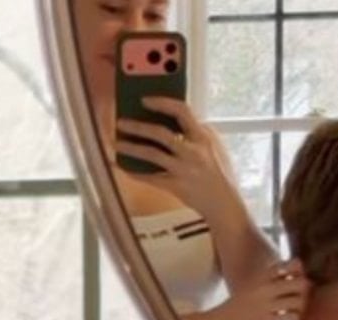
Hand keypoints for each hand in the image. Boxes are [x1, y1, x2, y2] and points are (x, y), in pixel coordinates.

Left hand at [115, 97, 241, 218]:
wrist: (223, 202)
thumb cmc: (216, 172)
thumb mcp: (211, 146)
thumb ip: (193, 133)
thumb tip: (166, 119)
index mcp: (203, 137)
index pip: (182, 111)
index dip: (162, 103)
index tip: (144, 100)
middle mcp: (194, 152)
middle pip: (161, 133)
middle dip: (137, 126)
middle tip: (120, 122)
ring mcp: (184, 170)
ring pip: (151, 154)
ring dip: (130, 148)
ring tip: (115, 143)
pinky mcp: (175, 186)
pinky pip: (149, 177)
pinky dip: (133, 171)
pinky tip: (120, 165)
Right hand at [201, 259, 309, 319]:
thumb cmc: (235, 309)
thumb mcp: (249, 289)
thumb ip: (268, 282)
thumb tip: (293, 277)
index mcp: (259, 278)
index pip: (289, 265)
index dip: (298, 272)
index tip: (294, 282)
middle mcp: (263, 289)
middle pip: (300, 282)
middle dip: (304, 292)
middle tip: (298, 299)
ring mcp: (265, 305)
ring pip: (299, 300)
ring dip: (301, 307)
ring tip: (293, 312)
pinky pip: (292, 317)